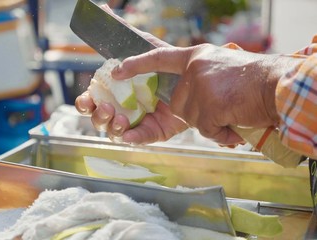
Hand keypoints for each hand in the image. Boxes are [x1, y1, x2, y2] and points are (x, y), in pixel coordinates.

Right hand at [75, 5, 187, 144]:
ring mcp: (136, 121)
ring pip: (112, 131)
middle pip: (98, 118)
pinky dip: (129, 137)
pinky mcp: (152, 132)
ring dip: (111, 125)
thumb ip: (123, 30)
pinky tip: (128, 133)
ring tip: (120, 117)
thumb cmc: (165, 62)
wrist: (195, 78)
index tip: (86, 100)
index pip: (91, 101)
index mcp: (115, 91)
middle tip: (106, 107)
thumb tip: (103, 9)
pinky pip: (136, 139)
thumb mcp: (144, 45)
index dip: (85, 102)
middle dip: (97, 116)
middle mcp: (122, 107)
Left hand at [111, 43, 302, 144]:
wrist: (279, 85)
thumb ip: (199, 76)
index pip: (158, 58)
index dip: (137, 63)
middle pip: (178, 103)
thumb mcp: (220, 66)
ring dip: (211, 122)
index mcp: (195, 57)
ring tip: (233, 111)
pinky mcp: (207, 107)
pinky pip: (206, 130)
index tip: (118, 69)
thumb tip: (186, 92)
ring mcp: (199, 87)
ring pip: (191, 118)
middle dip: (197, 112)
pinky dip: (222, 133)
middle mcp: (193, 69)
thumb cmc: (254, 79)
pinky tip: (235, 122)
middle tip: (222, 106)